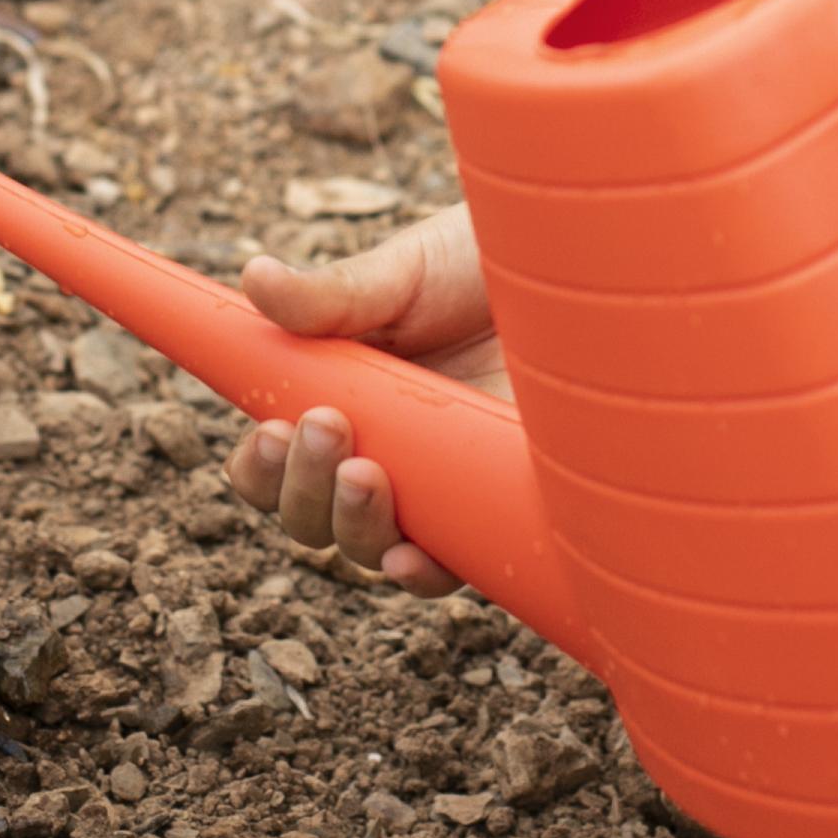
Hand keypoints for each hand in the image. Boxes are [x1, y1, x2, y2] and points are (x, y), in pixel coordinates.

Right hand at [220, 203, 510, 597]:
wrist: (581, 274)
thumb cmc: (483, 268)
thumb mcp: (405, 274)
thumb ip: (333, 295)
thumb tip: (256, 278)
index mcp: (342, 399)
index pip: (278, 459)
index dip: (261, 465)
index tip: (272, 432)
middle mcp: (383, 452)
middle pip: (311, 514)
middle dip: (302, 486)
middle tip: (323, 425)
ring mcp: (438, 484)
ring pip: (368, 546)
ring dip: (350, 521)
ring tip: (364, 471)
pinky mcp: (495, 506)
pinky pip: (449, 565)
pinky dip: (420, 570)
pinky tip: (408, 555)